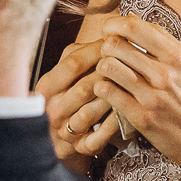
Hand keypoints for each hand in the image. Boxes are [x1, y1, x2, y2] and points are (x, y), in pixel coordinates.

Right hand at [34, 37, 121, 164]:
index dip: (98, 52)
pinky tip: (126, 113)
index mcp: (47, 86)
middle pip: (84, 87)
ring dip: (113, 100)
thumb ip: (80, 54)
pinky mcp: (79, 147)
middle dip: (110, 76)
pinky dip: (113, 125)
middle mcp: (52, 108)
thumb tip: (110, 34)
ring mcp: (64, 129)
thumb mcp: (67, 74)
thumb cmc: (71, 97)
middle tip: (133, 67)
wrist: (62, 138)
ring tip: (133, 89)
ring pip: (90, 112)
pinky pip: (98, 136)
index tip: (119, 45)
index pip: (72, 63)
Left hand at [91, 15, 180, 180]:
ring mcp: (152, 95)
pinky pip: (107, 91)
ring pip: (107, 66)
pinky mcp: (141, 116)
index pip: (134, 26)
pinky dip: (102, 89)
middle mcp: (165, 73)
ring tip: (109, 75)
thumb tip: (131, 18)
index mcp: (177, 56)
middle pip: (115, 45)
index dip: (113, 26)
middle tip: (109, 57)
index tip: (110, 32)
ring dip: (102, 69)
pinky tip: (109, 92)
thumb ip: (163, 42)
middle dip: (105, 48)